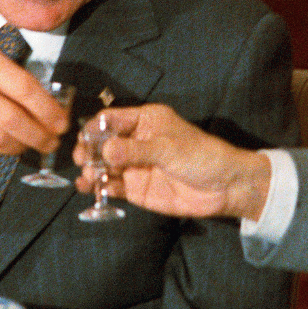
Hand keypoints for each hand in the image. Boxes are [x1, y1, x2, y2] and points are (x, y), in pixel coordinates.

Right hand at [73, 104, 271, 219]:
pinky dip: (99, 187)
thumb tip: (105, 150)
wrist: (224, 188)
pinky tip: (92, 189)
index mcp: (145, 121)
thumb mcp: (168, 149)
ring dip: (91, 170)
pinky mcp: (136, 189)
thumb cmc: (202, 156)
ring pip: (104, 166)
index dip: (95, 128)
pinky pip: (112, 186)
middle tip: (83, 160)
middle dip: (89, 151)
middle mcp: (136, 142)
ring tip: (87, 177)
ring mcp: (134, 166)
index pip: (111, 119)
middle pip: (102, 143)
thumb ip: (136, 150)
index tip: (83, 138)